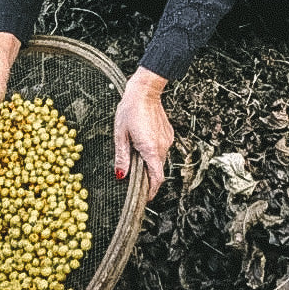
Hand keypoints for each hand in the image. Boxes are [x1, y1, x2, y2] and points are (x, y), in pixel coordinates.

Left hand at [113, 67, 172, 200]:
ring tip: (135, 154)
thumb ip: (122, 157)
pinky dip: (153, 152)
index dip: (151, 191)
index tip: (145, 198)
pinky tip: (142, 143)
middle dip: (147, 177)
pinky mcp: (168, 134)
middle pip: (157, 170)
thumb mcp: (120, 135)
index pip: (156, 178)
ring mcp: (167, 140)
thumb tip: (121, 175)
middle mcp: (162, 146)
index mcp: (150, 149)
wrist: (145, 91)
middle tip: (134, 178)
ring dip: (149, 162)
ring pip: (160, 159)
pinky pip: (162, 149)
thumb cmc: (130, 110)